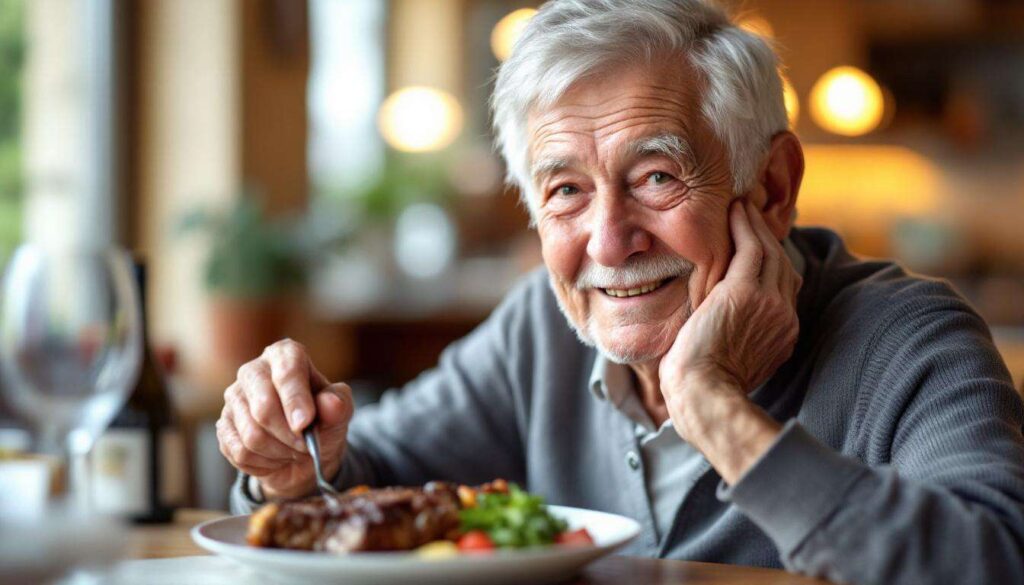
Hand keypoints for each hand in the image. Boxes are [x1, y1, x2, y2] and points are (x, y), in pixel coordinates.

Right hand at [216, 339, 353, 499]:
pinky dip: (265, 463)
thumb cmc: (322, 421)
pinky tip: (276, 456)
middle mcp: (254, 371)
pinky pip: (240, 452)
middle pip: (263, 407)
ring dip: (280, 452)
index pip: (286, 371)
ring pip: (252, 435)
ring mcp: (234, 398)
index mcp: (284, 355)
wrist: (303, 450)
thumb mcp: (339, 412)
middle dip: (289, 435)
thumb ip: (338, 405)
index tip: (305, 424)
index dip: (295, 399)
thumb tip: (332, 404)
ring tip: (294, 450)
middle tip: (307, 446)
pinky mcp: (223, 425)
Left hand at [659, 199, 799, 442]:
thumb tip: (714, 332)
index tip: (759, 247)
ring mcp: (768, 303)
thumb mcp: (728, 362)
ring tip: (742, 206)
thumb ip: (734, 340)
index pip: (784, 289)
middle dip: (768, 238)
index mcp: (782, 335)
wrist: (703, 394)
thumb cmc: (700, 388)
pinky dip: (744, 226)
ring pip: (769, 252)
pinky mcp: (746, 291)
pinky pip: (751, 247)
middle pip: (781, 266)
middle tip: (751, 216)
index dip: (772, 265)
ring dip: (755, 226)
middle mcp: (783, 316)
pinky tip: (734, 210)